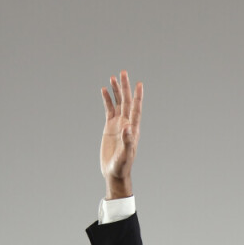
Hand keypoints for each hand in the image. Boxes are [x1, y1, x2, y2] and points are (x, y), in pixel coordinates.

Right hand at [100, 70, 142, 191]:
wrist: (114, 172)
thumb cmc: (122, 166)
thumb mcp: (125, 155)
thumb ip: (128, 141)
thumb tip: (127, 128)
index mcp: (132, 129)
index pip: (136, 109)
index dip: (137, 96)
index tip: (139, 84)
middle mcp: (126, 123)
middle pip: (127, 101)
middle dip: (125, 87)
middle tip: (123, 72)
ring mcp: (118, 124)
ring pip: (118, 103)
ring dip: (116, 90)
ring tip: (113, 77)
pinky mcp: (110, 127)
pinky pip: (109, 110)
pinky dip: (107, 100)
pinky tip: (104, 90)